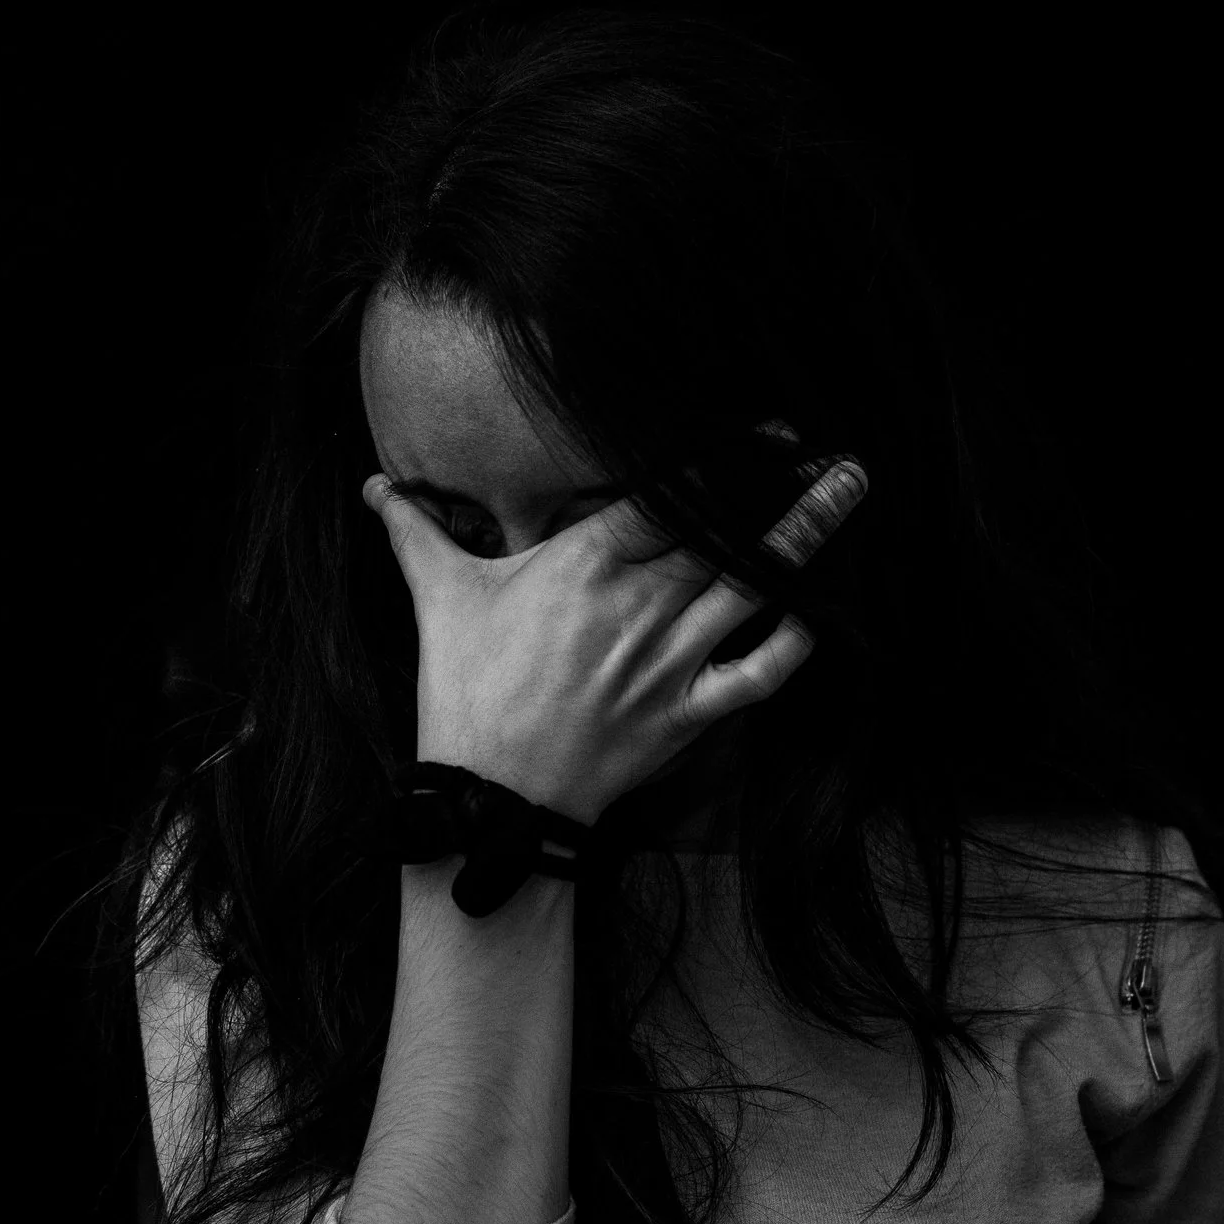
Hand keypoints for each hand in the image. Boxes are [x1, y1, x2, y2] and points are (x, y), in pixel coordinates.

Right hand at [363, 459, 867, 825]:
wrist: (489, 795)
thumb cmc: (463, 689)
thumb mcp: (438, 599)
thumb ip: (415, 532)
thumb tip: (374, 486)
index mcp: (584, 565)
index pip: (667, 493)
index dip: (722, 457)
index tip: (766, 428)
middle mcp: (637, 606)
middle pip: (725, 531)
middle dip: (782, 487)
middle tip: (834, 449)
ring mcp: (668, 661)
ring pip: (754, 587)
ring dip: (807, 537)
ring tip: (849, 490)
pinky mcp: (686, 715)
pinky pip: (756, 675)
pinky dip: (793, 644)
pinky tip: (819, 612)